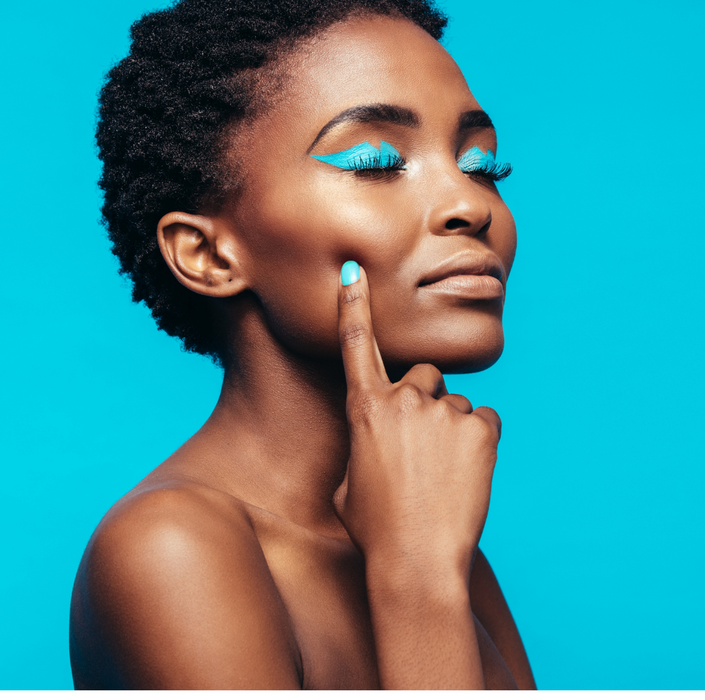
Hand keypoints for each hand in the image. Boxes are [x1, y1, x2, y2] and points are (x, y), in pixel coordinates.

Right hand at [331, 262, 501, 580]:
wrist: (416, 559)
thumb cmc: (374, 528)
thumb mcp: (349, 483)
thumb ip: (364, 446)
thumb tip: (377, 443)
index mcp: (364, 409)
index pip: (356, 345)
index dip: (354, 306)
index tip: (355, 273)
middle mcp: (403, 400)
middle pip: (423, 376)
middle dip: (424, 401)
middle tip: (423, 448)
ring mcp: (443, 411)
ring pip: (455, 405)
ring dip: (452, 430)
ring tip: (443, 476)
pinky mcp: (481, 427)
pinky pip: (484, 421)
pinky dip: (479, 444)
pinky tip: (466, 476)